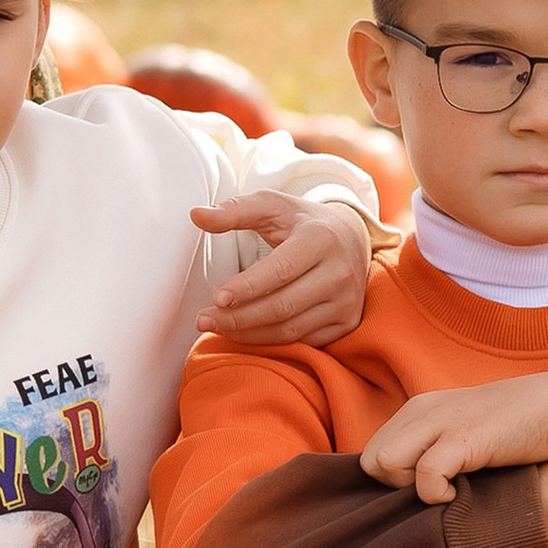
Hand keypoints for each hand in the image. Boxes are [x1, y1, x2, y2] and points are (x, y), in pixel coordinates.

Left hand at [194, 191, 373, 348]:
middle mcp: (340, 273)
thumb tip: (196, 215)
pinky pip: (302, 341)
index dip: (247, 288)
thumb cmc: (302, 223)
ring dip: (249, 334)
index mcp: (321, 239)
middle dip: (239, 317)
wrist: (351, 239)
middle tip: (205, 319)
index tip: (217, 298)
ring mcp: (346, 302)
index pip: (281, 271)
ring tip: (217, 327)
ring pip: (290, 330)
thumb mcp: (272, 207)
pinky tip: (245, 333)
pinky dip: (270, 341)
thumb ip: (234, 211)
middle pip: (282, 307)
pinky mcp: (346, 323)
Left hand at [361, 370, 547, 504]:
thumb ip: (436, 448)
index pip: (372, 453)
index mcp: (418, 410)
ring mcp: (440, 422)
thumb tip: (414, 489)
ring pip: (382, 463)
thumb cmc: (517, 430)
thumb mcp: (465, 433)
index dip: (392, 482)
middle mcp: (422, 411)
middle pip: (370, 461)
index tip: (424, 491)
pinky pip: (423, 474)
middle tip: (433, 493)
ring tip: (446, 491)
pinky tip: (461, 494)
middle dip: (393, 487)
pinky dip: (435, 494)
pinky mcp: (463, 438)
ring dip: (409, 489)